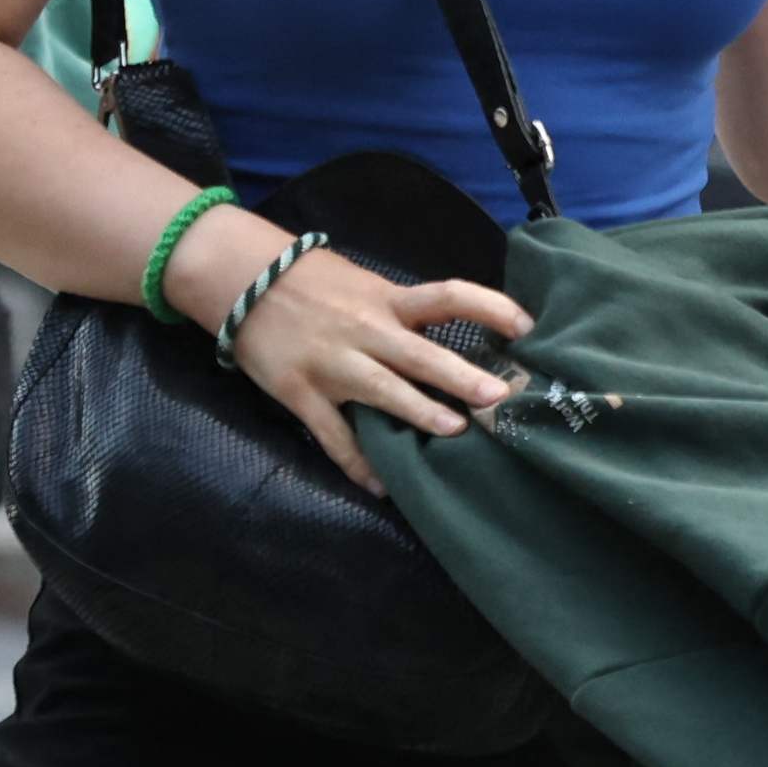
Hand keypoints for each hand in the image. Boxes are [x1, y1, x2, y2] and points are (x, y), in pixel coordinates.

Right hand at [186, 227, 529, 499]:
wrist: (241, 280)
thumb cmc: (314, 282)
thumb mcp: (365, 284)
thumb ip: (404, 309)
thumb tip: (460, 326)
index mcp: (386, 301)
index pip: (448, 297)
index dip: (489, 307)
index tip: (526, 325)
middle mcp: (364, 331)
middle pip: (420, 355)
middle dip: (461, 377)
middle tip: (498, 398)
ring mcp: (332, 365)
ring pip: (382, 393)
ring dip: (419, 414)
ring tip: (454, 433)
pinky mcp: (301, 393)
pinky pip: (334, 436)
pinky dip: (359, 464)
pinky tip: (383, 486)